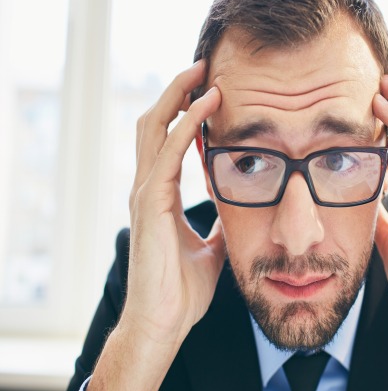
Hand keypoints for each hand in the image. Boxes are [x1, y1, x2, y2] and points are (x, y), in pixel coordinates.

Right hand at [123, 60, 224, 346]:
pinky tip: (206, 105)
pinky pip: (169, 151)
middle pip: (155, 122)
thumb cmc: (181, 290)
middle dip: (176, 92)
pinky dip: (186, 124)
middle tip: (203, 67)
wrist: (164, 323)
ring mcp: (146, 192)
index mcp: (161, 194)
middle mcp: (149, 186)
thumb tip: (238, 212)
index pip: (167, 140)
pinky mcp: (151, 202)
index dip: (183, 112)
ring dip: (179, 97)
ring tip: (203, 73)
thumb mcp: (211, 246)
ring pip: (155, 127)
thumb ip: (221, 224)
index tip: (208, 91)